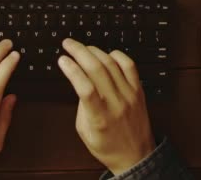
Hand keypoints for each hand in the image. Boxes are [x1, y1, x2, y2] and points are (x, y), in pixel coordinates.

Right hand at [58, 38, 155, 175]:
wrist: (136, 156)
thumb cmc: (108, 146)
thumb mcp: (84, 131)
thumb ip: (81, 105)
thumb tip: (78, 81)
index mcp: (99, 117)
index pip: (85, 87)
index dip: (71, 70)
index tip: (62, 60)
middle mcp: (115, 103)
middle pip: (97, 69)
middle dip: (79, 51)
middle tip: (68, 44)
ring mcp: (129, 95)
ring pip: (111, 64)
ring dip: (94, 51)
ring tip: (83, 47)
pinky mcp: (138, 91)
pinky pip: (129, 65)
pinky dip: (116, 55)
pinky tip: (107, 54)